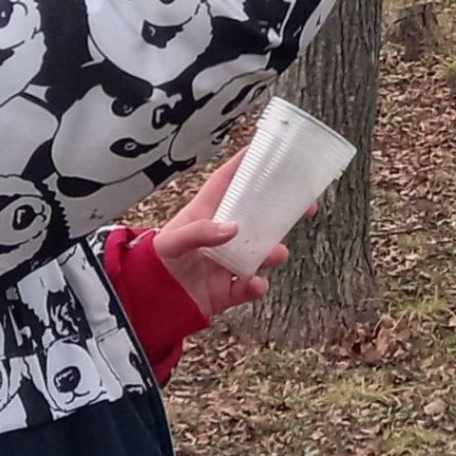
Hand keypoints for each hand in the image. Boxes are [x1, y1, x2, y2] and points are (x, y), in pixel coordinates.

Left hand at [151, 150, 293, 325]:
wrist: (147, 306)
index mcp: (205, 214)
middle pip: (256, 217)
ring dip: (273, 252)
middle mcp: (219, 236)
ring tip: (278, 254)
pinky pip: (249, 287)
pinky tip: (255, 284)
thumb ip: (199, 232)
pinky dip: (256, 286)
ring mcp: (225, 263)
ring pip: (260, 253)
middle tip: (308, 206)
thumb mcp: (171, 242)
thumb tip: (234, 229)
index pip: (227, 183)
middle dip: (282, 211)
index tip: (268, 149)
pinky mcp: (226, 290)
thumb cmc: (153, 264)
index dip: (245, 165)